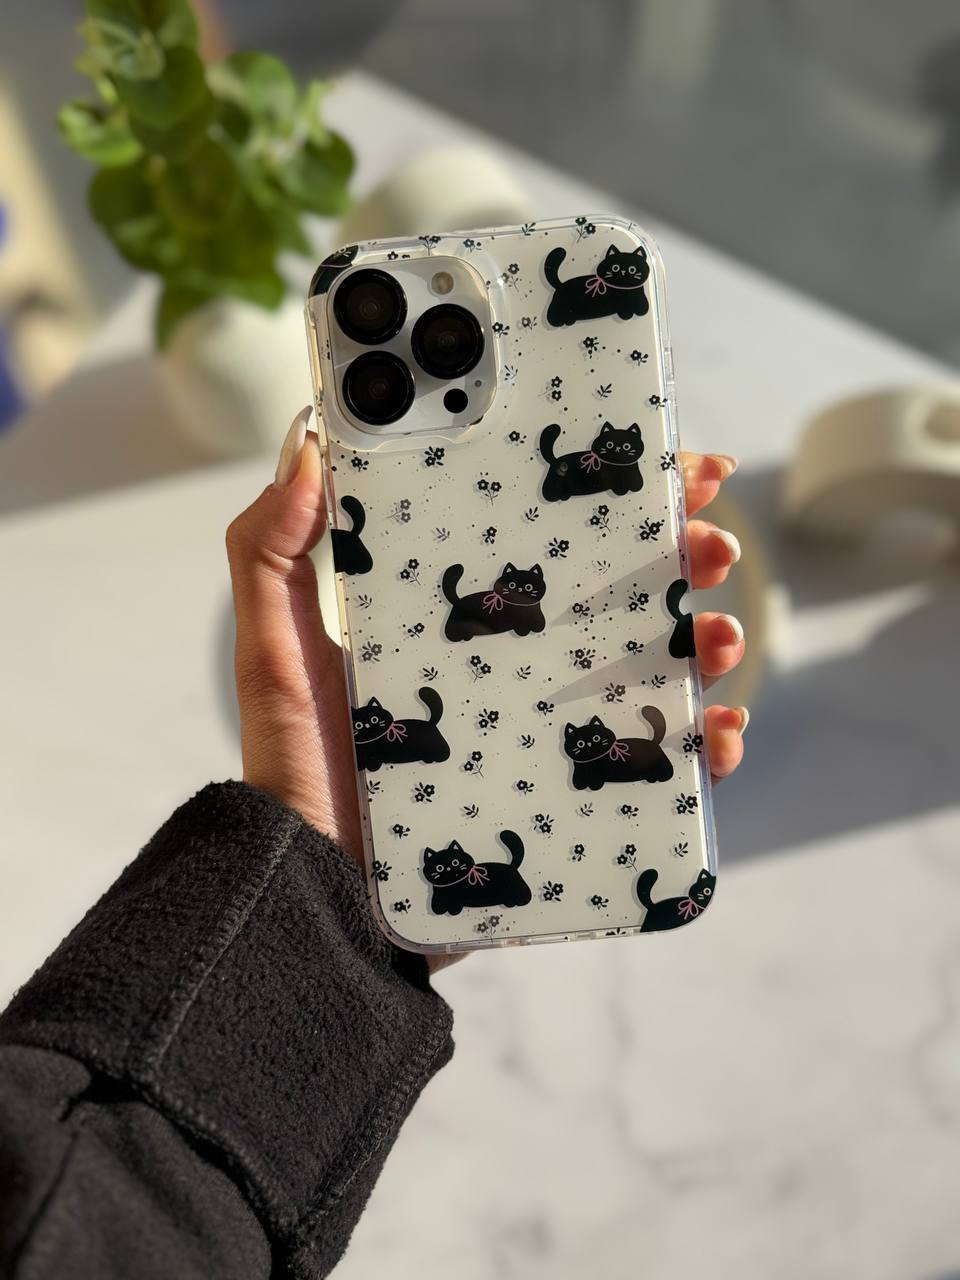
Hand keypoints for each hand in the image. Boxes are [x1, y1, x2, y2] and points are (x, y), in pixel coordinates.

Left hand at [226, 410, 746, 920]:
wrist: (316, 895)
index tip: (665, 459)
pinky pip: (652, 775)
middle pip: (619, 597)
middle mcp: (516, 670)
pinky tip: (718, 733)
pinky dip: (699, 751)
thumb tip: (309, 443)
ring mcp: (547, 735)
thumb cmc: (296, 771)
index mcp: (461, 622)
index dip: (610, 496)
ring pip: (650, 675)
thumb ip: (272, 551)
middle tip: (710, 540)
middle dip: (681, 556)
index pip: (547, 539)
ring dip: (705, 644)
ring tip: (720, 634)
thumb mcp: (275, 650)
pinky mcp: (568, 803)